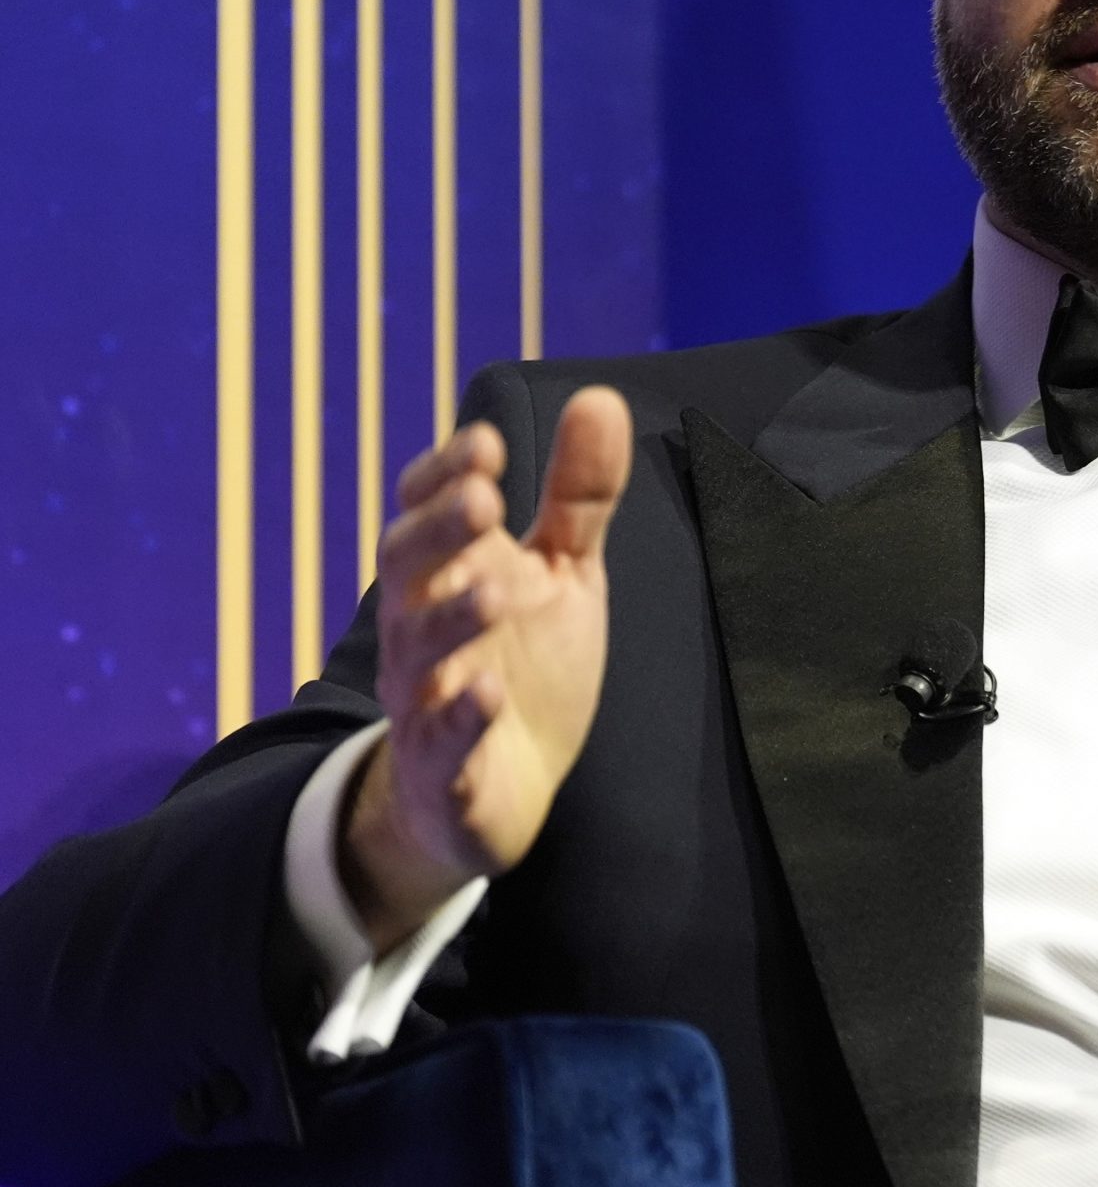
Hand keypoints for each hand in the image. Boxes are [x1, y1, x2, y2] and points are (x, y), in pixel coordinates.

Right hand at [340, 387, 633, 950]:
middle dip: (440, 532)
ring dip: (451, 621)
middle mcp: (424, 626)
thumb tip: (601, 397)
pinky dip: (461, 719)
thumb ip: (579, 495)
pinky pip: (441, 744)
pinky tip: (488, 693)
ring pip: (418, 652)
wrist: (498, 789)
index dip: (447, 475)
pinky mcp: (444, 771)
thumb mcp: (561, 572)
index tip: (488, 444)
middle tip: (485, 502)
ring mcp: (426, 699)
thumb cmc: (525, 660)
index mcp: (451, 569)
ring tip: (494, 592)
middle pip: (407, 567)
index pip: (427, 508)